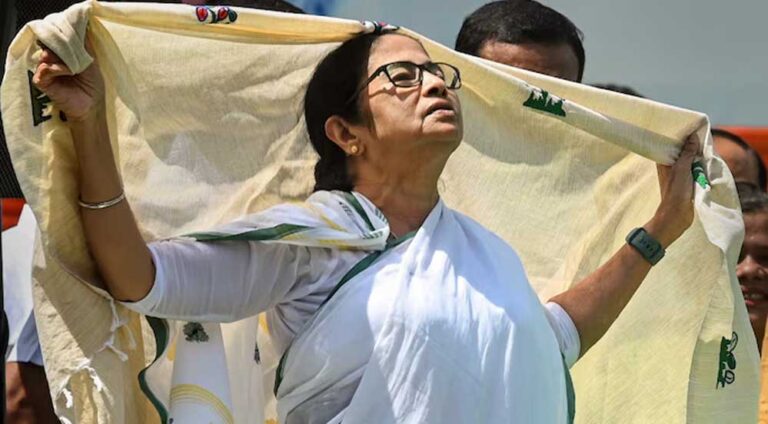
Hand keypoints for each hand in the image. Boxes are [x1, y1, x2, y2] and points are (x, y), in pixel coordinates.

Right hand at [31, 40, 104, 121]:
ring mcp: (45, 70)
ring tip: (75, 66)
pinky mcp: (42, 81)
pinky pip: (44, 69)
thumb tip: (81, 26)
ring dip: (62, 57)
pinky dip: (57, 68)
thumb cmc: (92, 85)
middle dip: (63, 45)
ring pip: (46, 54)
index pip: (56, 37)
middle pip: (50, 43)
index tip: (74, 35)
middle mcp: (51, 59)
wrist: (92, 105)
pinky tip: (68, 72)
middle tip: (75, 51)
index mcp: (61, 53)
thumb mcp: (91, 61)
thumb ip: (83, 45)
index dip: (64, 35)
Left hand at [646, 133, 699, 247]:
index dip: (679, 137)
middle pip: (681, 152)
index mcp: (664, 162)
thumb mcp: (682, 169)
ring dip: (696, 156)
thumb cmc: (675, 191)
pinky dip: (700, 166)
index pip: (670, 145)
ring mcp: (678, 175)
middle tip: (699, 134)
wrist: (676, 215)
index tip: (688, 127)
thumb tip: (692, 137)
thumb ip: (687, 153)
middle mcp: (670, 167)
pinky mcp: (687, 183)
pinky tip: (706, 160)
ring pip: (689, 161)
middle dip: (690, 145)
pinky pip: (695, 170)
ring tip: (704, 144)